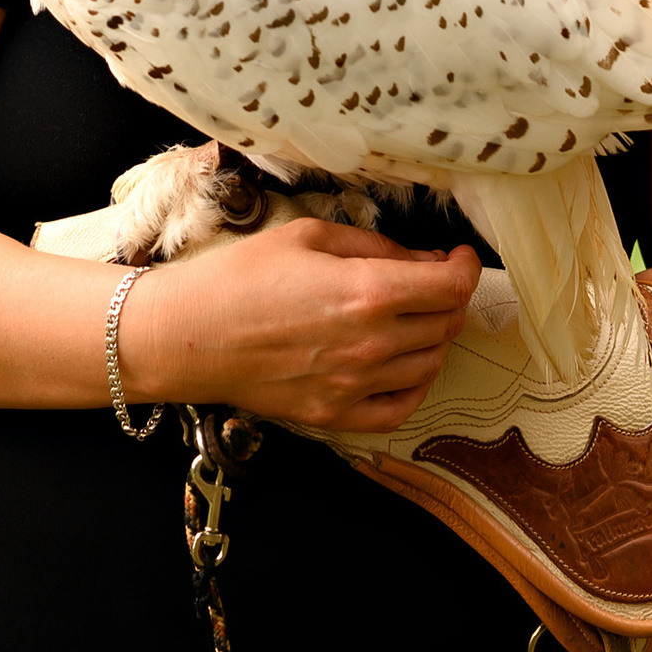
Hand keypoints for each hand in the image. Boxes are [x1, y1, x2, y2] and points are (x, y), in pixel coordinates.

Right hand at [118, 220, 480, 431]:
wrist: (186, 335)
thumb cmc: (241, 276)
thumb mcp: (311, 236)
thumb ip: (375, 247)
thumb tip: (421, 260)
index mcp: (367, 292)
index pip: (450, 286)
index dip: (465, 267)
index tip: (457, 257)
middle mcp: (369, 344)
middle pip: (445, 324)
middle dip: (449, 297)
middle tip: (431, 279)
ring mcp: (352, 385)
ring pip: (430, 364)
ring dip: (434, 336)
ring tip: (414, 315)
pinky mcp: (332, 414)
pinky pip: (399, 409)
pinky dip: (415, 386)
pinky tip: (405, 363)